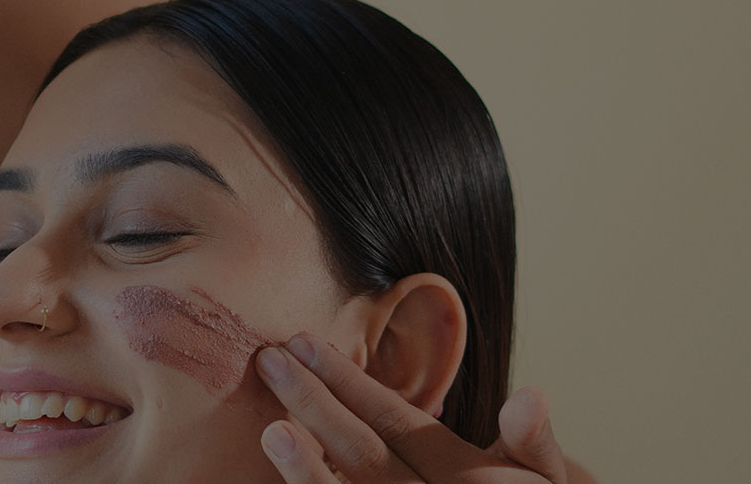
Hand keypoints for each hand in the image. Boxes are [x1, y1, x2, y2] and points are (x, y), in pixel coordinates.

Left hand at [254, 333, 575, 482]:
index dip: (348, 381)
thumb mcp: (543, 478)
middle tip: (269, 361)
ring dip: (306, 469)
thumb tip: (528, 395)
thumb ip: (532, 440)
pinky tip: (280, 472)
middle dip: (314, 405)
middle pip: (363, 454)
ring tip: (271, 430)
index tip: (305, 342)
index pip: (395, 421)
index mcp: (462, 475)